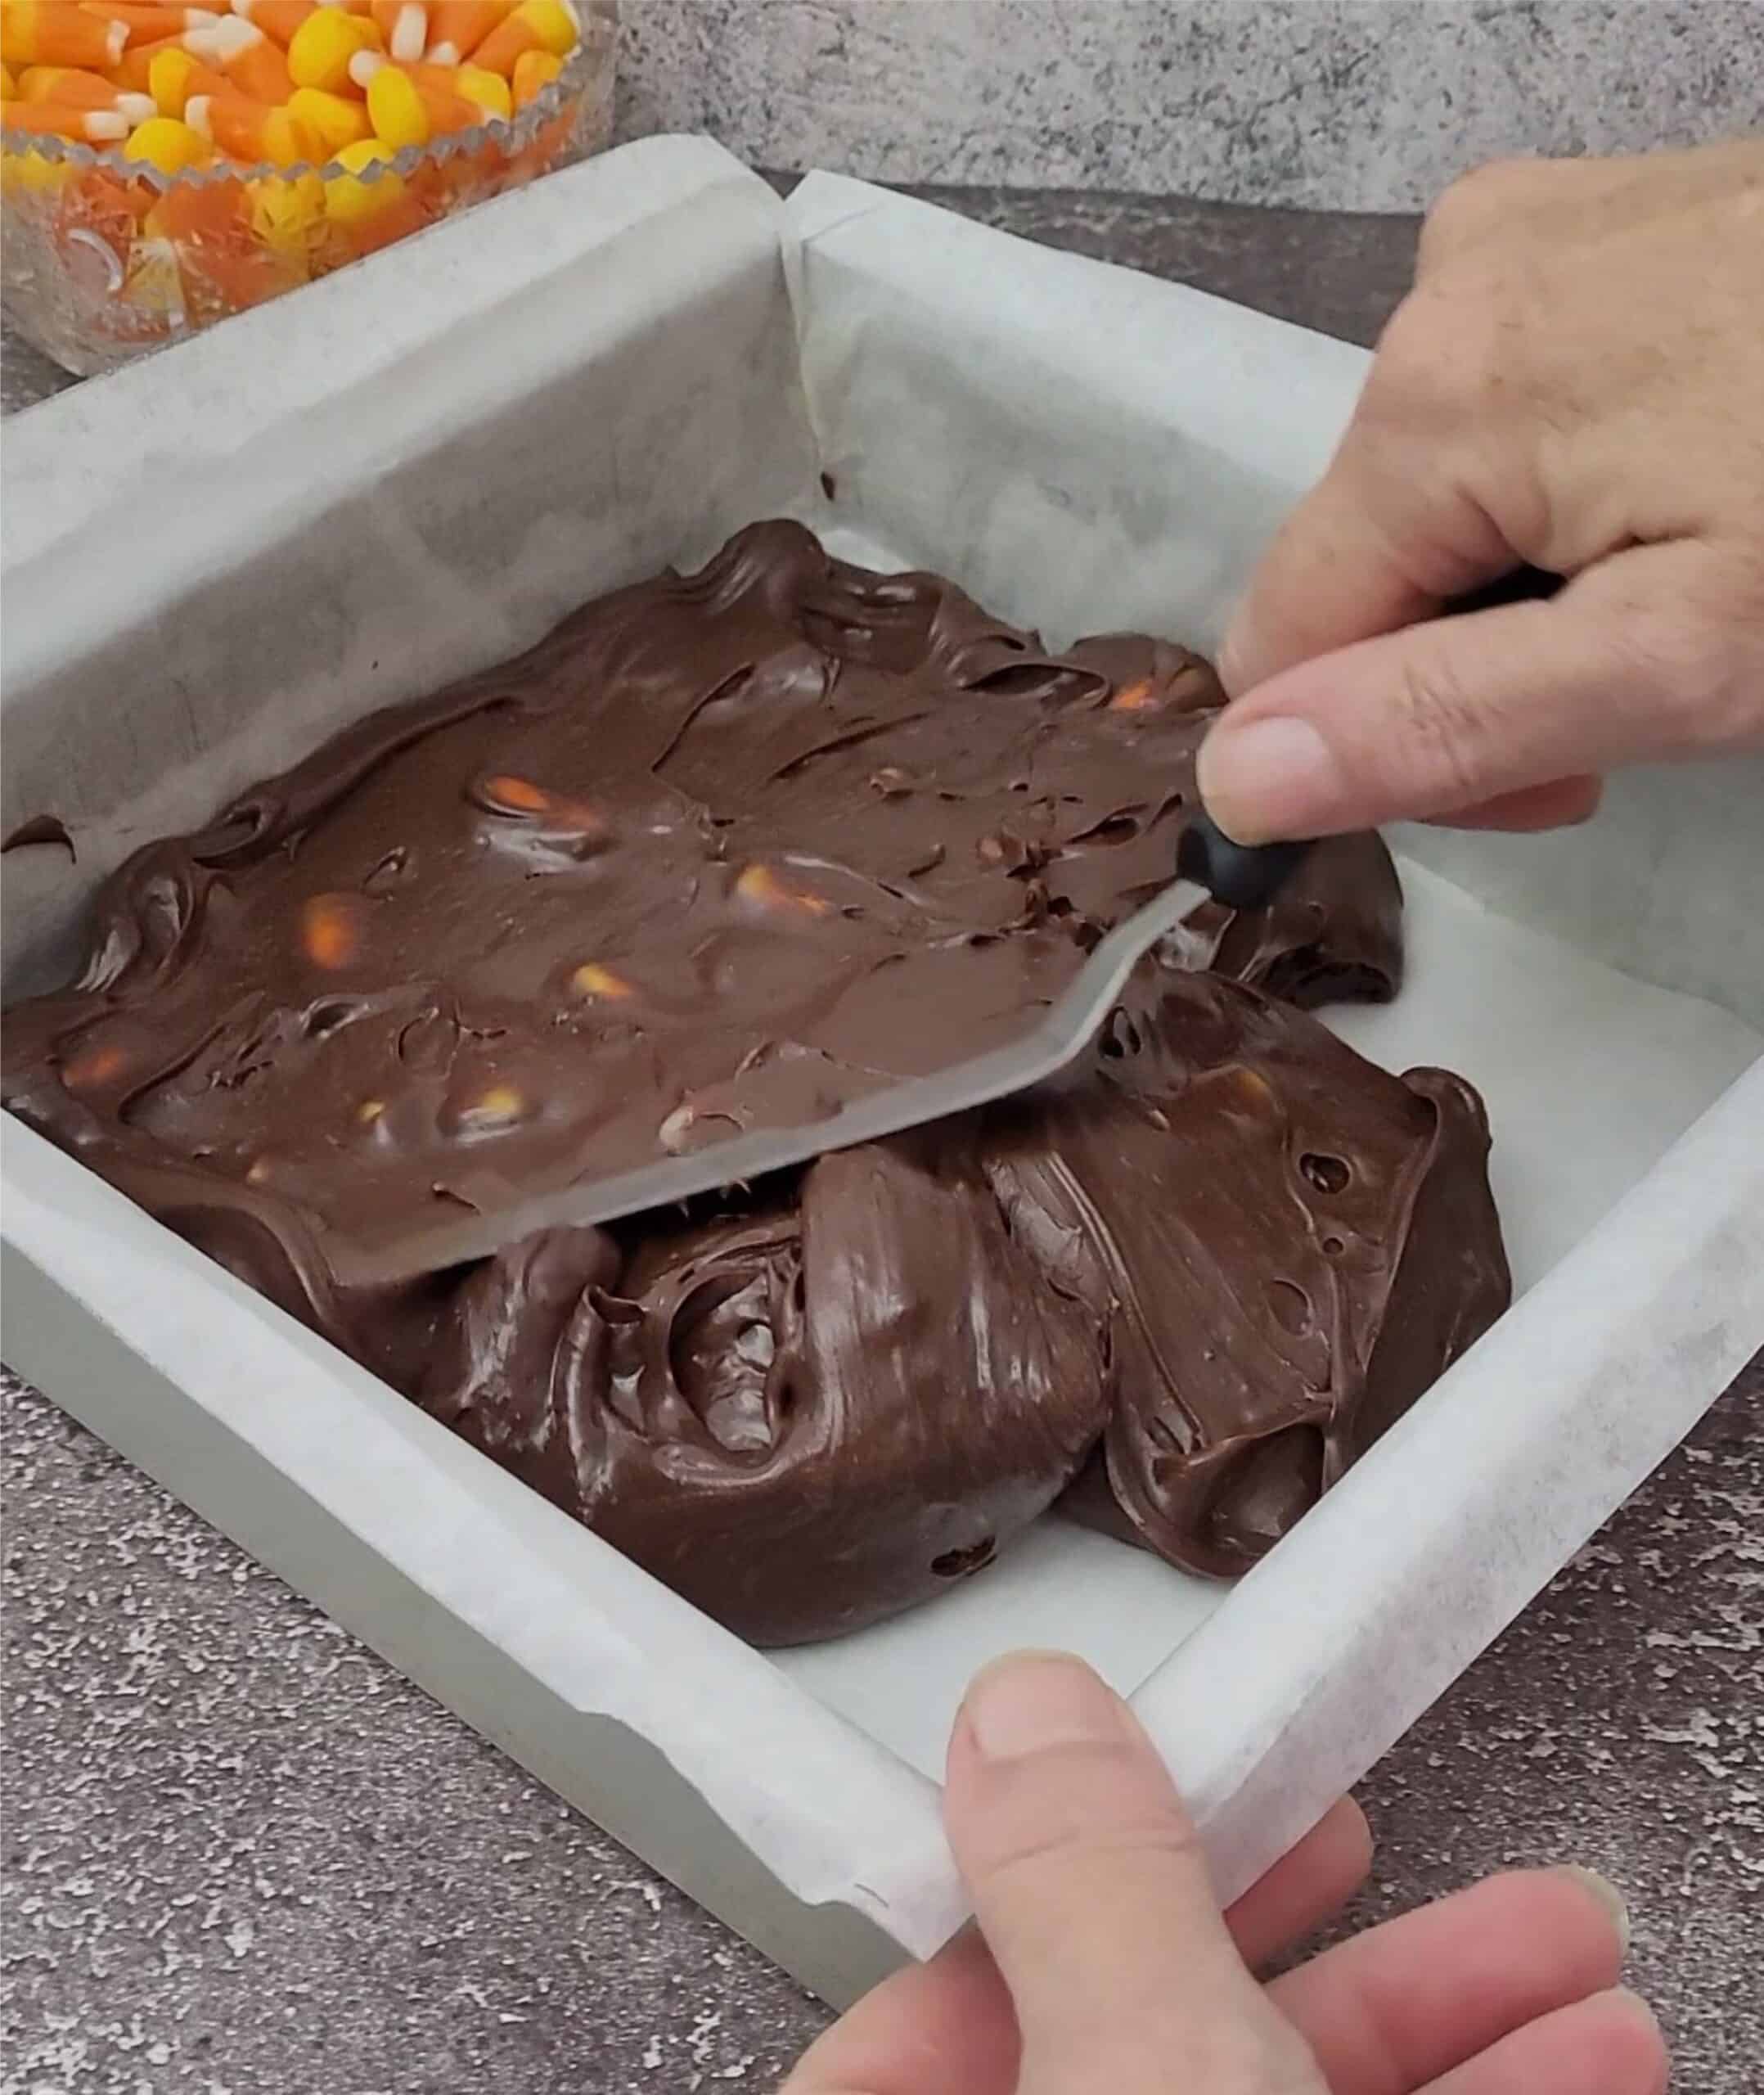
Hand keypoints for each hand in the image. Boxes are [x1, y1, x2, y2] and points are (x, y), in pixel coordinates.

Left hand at [783, 1652, 1664, 2093]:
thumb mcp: (1155, 2094)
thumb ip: (1088, 1896)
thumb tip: (1023, 1709)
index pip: (918, 2016)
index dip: (1045, 1889)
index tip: (1167, 1802)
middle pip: (1134, 2047)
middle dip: (1315, 1931)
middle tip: (1392, 1833)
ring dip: (1444, 2022)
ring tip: (1568, 1956)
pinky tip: (1582, 2062)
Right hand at [1200, 140, 1763, 841]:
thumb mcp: (1682, 658)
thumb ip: (1443, 720)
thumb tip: (1232, 782)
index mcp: (1430, 409)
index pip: (1283, 648)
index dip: (1393, 747)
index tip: (1561, 773)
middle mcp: (1444, 291)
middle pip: (1365, 563)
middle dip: (1475, 661)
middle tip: (1652, 691)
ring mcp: (1529, 236)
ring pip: (1440, 489)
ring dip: (1535, 576)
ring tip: (1700, 578)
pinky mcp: (1605, 219)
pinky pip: (1514, 400)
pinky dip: (1580, 476)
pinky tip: (1701, 477)